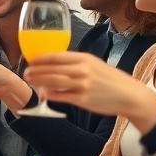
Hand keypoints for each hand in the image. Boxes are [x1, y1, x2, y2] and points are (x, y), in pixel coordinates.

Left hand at [24, 53, 155, 130]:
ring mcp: (83, 85)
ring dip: (39, 81)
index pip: (57, 56)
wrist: (129, 95)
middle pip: (52, 69)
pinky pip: (62, 96)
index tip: (30, 59)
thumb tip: (54, 65)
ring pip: (54, 81)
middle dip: (36, 70)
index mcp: (85, 59)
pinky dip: (50, 94)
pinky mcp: (83, 100)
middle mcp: (83, 70)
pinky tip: (43, 93)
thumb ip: (76, 64)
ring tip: (30, 80)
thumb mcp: (95, 64)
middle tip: (26, 71)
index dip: (41, 58)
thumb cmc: (110, 80)